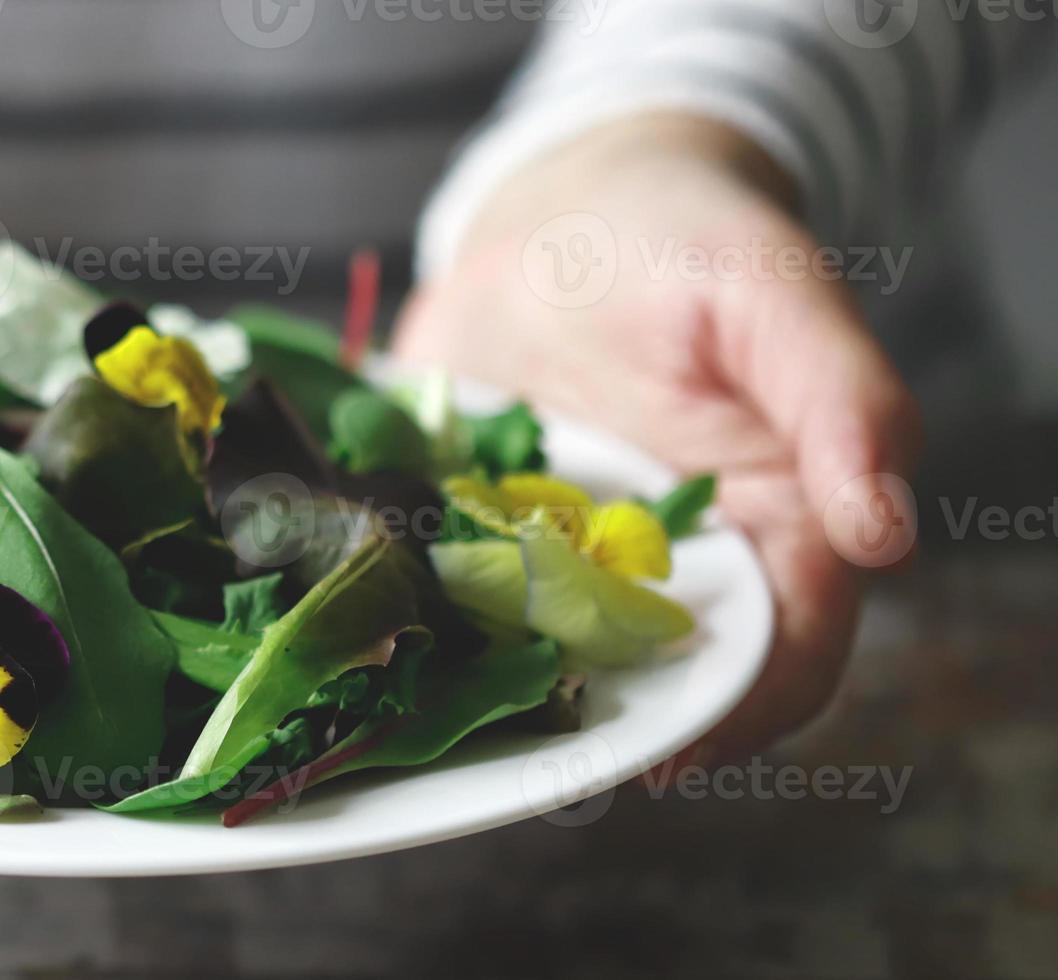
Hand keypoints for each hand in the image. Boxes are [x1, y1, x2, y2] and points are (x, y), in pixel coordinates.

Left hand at [399, 112, 919, 765]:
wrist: (561, 204)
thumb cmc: (686, 238)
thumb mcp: (772, 292)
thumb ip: (842, 402)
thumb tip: (887, 535)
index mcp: (774, 519)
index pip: (786, 651)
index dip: (744, 711)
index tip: (678, 753)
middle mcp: (669, 557)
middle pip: (659, 676)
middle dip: (610, 722)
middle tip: (542, 752)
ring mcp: (565, 554)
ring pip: (548, 656)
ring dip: (506, 689)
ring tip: (448, 712)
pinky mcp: (476, 531)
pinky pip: (450, 598)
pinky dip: (418, 621)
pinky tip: (374, 632)